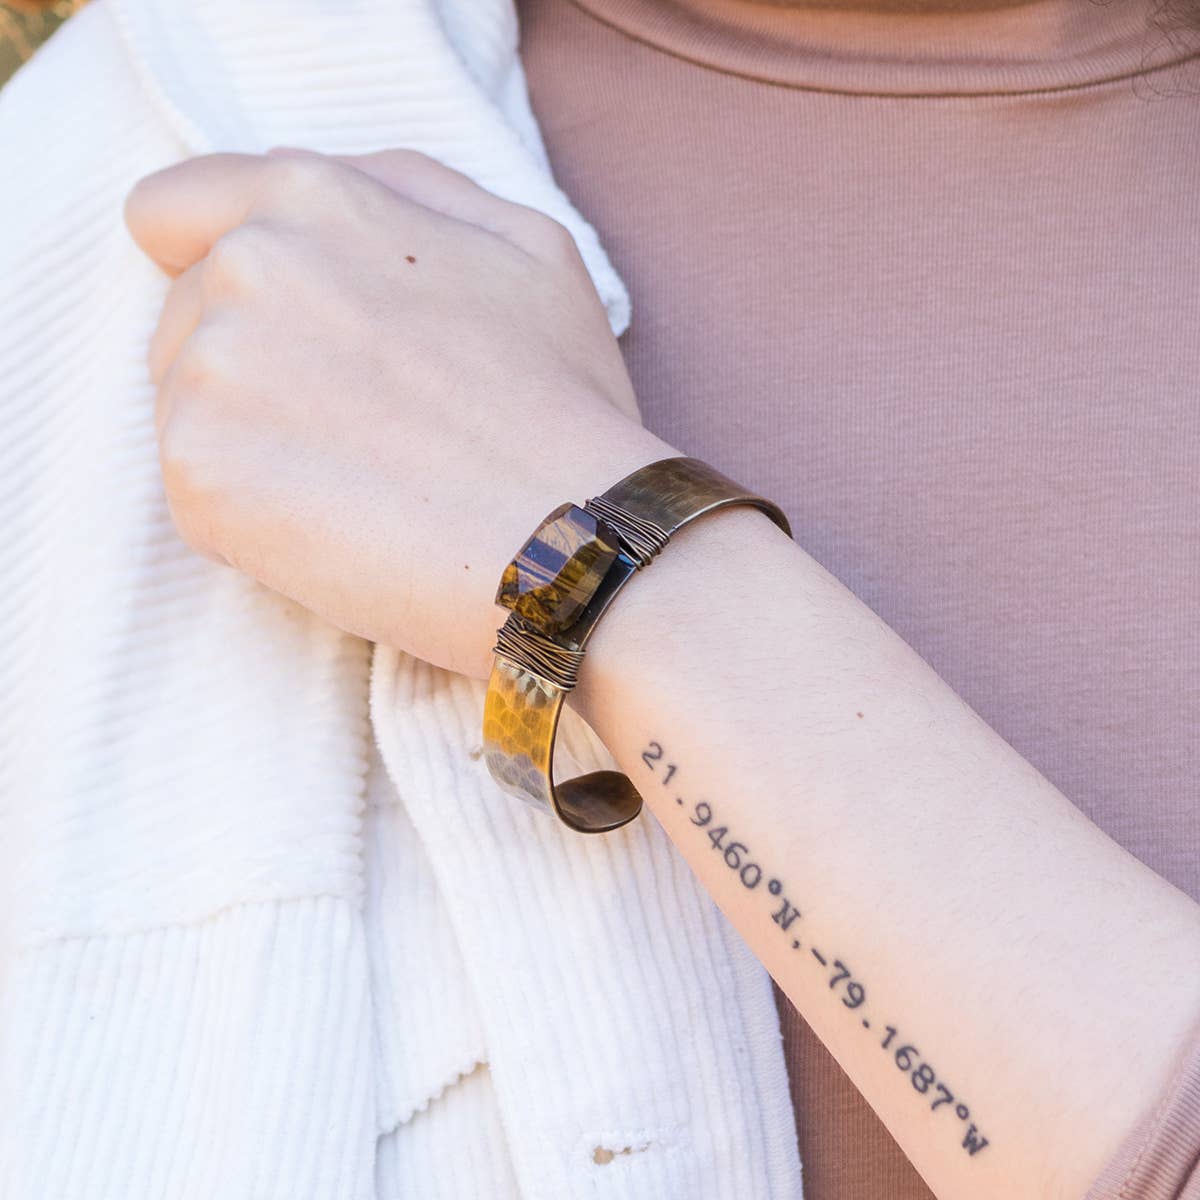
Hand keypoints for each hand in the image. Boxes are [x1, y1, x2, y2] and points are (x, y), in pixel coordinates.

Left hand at [124, 149, 672, 678]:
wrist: (573, 543)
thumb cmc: (561, 404)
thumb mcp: (527, 245)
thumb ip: (406, 189)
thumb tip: (317, 185)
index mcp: (312, 200)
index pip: (173, 211)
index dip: (208, 263)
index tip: (271, 325)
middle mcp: (243, 269)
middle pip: (183, 319)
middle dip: (252, 363)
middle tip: (359, 423)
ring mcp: (210, 374)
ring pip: (185, 408)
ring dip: (253, 443)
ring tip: (359, 481)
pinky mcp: (198, 477)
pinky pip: (195, 494)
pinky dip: (253, 519)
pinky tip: (341, 528)